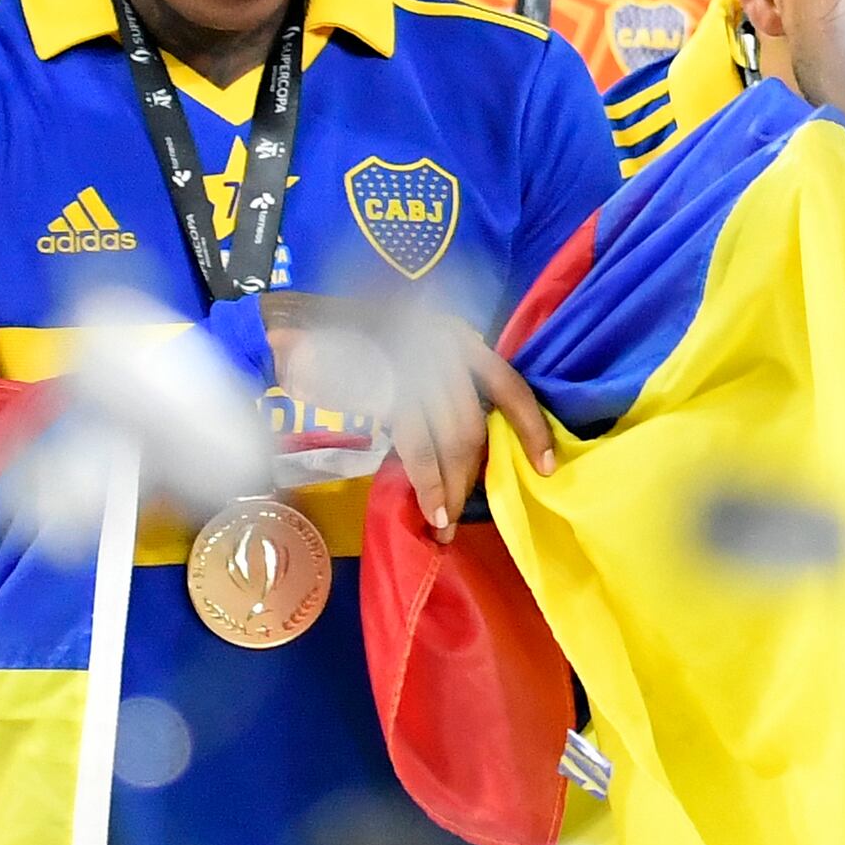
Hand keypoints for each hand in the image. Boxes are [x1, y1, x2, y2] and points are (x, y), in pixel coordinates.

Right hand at [269, 300, 557, 542]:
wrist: (297, 321)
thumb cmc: (354, 337)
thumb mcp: (411, 351)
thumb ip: (441, 388)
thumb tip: (468, 447)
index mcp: (457, 338)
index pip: (510, 386)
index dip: (532, 428)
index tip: (548, 466)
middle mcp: (443, 346)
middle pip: (475, 423)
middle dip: (472, 475)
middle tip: (462, 515)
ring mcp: (414, 363)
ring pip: (451, 437)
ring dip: (452, 487)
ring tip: (445, 523)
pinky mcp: (385, 385)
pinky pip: (415, 442)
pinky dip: (426, 480)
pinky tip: (429, 508)